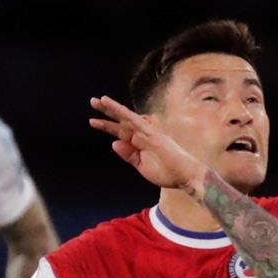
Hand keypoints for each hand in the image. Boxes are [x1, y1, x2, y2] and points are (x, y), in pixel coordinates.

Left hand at [89, 95, 207, 190]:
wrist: (185, 176)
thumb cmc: (168, 173)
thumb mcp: (142, 166)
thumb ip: (129, 155)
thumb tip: (114, 143)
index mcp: (140, 143)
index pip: (121, 131)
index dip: (107, 126)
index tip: (93, 121)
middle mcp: (143, 135)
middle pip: (121, 121)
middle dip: (107, 112)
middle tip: (93, 102)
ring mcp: (147, 132)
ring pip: (126, 117)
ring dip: (112, 109)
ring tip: (97, 101)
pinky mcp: (152, 132)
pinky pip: (134, 119)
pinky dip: (122, 112)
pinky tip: (111, 105)